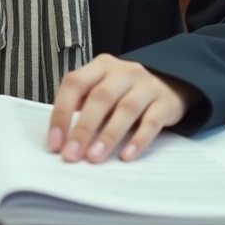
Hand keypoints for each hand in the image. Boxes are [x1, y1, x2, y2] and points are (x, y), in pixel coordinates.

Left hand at [47, 53, 200, 162]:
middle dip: (83, 128)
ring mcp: (146, 85)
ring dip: (108, 135)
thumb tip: (61, 139)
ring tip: (94, 157)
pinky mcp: (166, 103)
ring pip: (126, 109)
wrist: (170, 83)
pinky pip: (152, 122)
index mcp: (100, 66)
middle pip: (100, 97)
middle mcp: (123, 72)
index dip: (61, 113)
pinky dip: (138, 140)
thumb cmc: (124, 92)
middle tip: (72, 154)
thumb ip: (83, 105)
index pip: (75, 83)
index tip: (54, 142)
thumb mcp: (102, 89)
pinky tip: (127, 156)